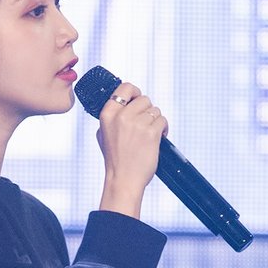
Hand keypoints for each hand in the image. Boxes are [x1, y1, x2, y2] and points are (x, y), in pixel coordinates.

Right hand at [96, 83, 167, 217]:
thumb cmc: (115, 159)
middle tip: (145, 124)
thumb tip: (124, 102)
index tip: (137, 100)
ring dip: (156, 121)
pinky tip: (158, 138)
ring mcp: (137, 124)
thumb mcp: (103, 134)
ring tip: (150, 134)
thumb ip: (112, 117)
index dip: (135, 92)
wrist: (123, 179)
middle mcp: (121, 117)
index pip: (125, 88)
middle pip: (144, 99)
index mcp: (107, 114)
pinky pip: (163, 120)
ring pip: (155, 110)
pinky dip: (164, 129)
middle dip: (147, 111)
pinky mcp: (151, 133)